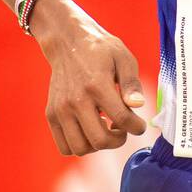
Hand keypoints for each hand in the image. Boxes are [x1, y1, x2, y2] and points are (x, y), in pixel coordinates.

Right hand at [29, 0, 147, 155]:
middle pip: (100, 140)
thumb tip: (139, 105)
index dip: (137, 127)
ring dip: (98, 145)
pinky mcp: (51, 115)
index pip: (122, 119)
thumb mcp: (123, 58)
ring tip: (105, 128)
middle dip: (118, 140)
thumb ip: (131, 83)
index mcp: (97, 85)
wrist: (67, 42)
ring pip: (81, 148)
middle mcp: (76, 100)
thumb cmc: (100, 50)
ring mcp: (60, 110)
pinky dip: (80, 145)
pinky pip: (64, 147)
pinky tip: (90, 128)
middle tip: (122, 128)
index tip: (139, 125)